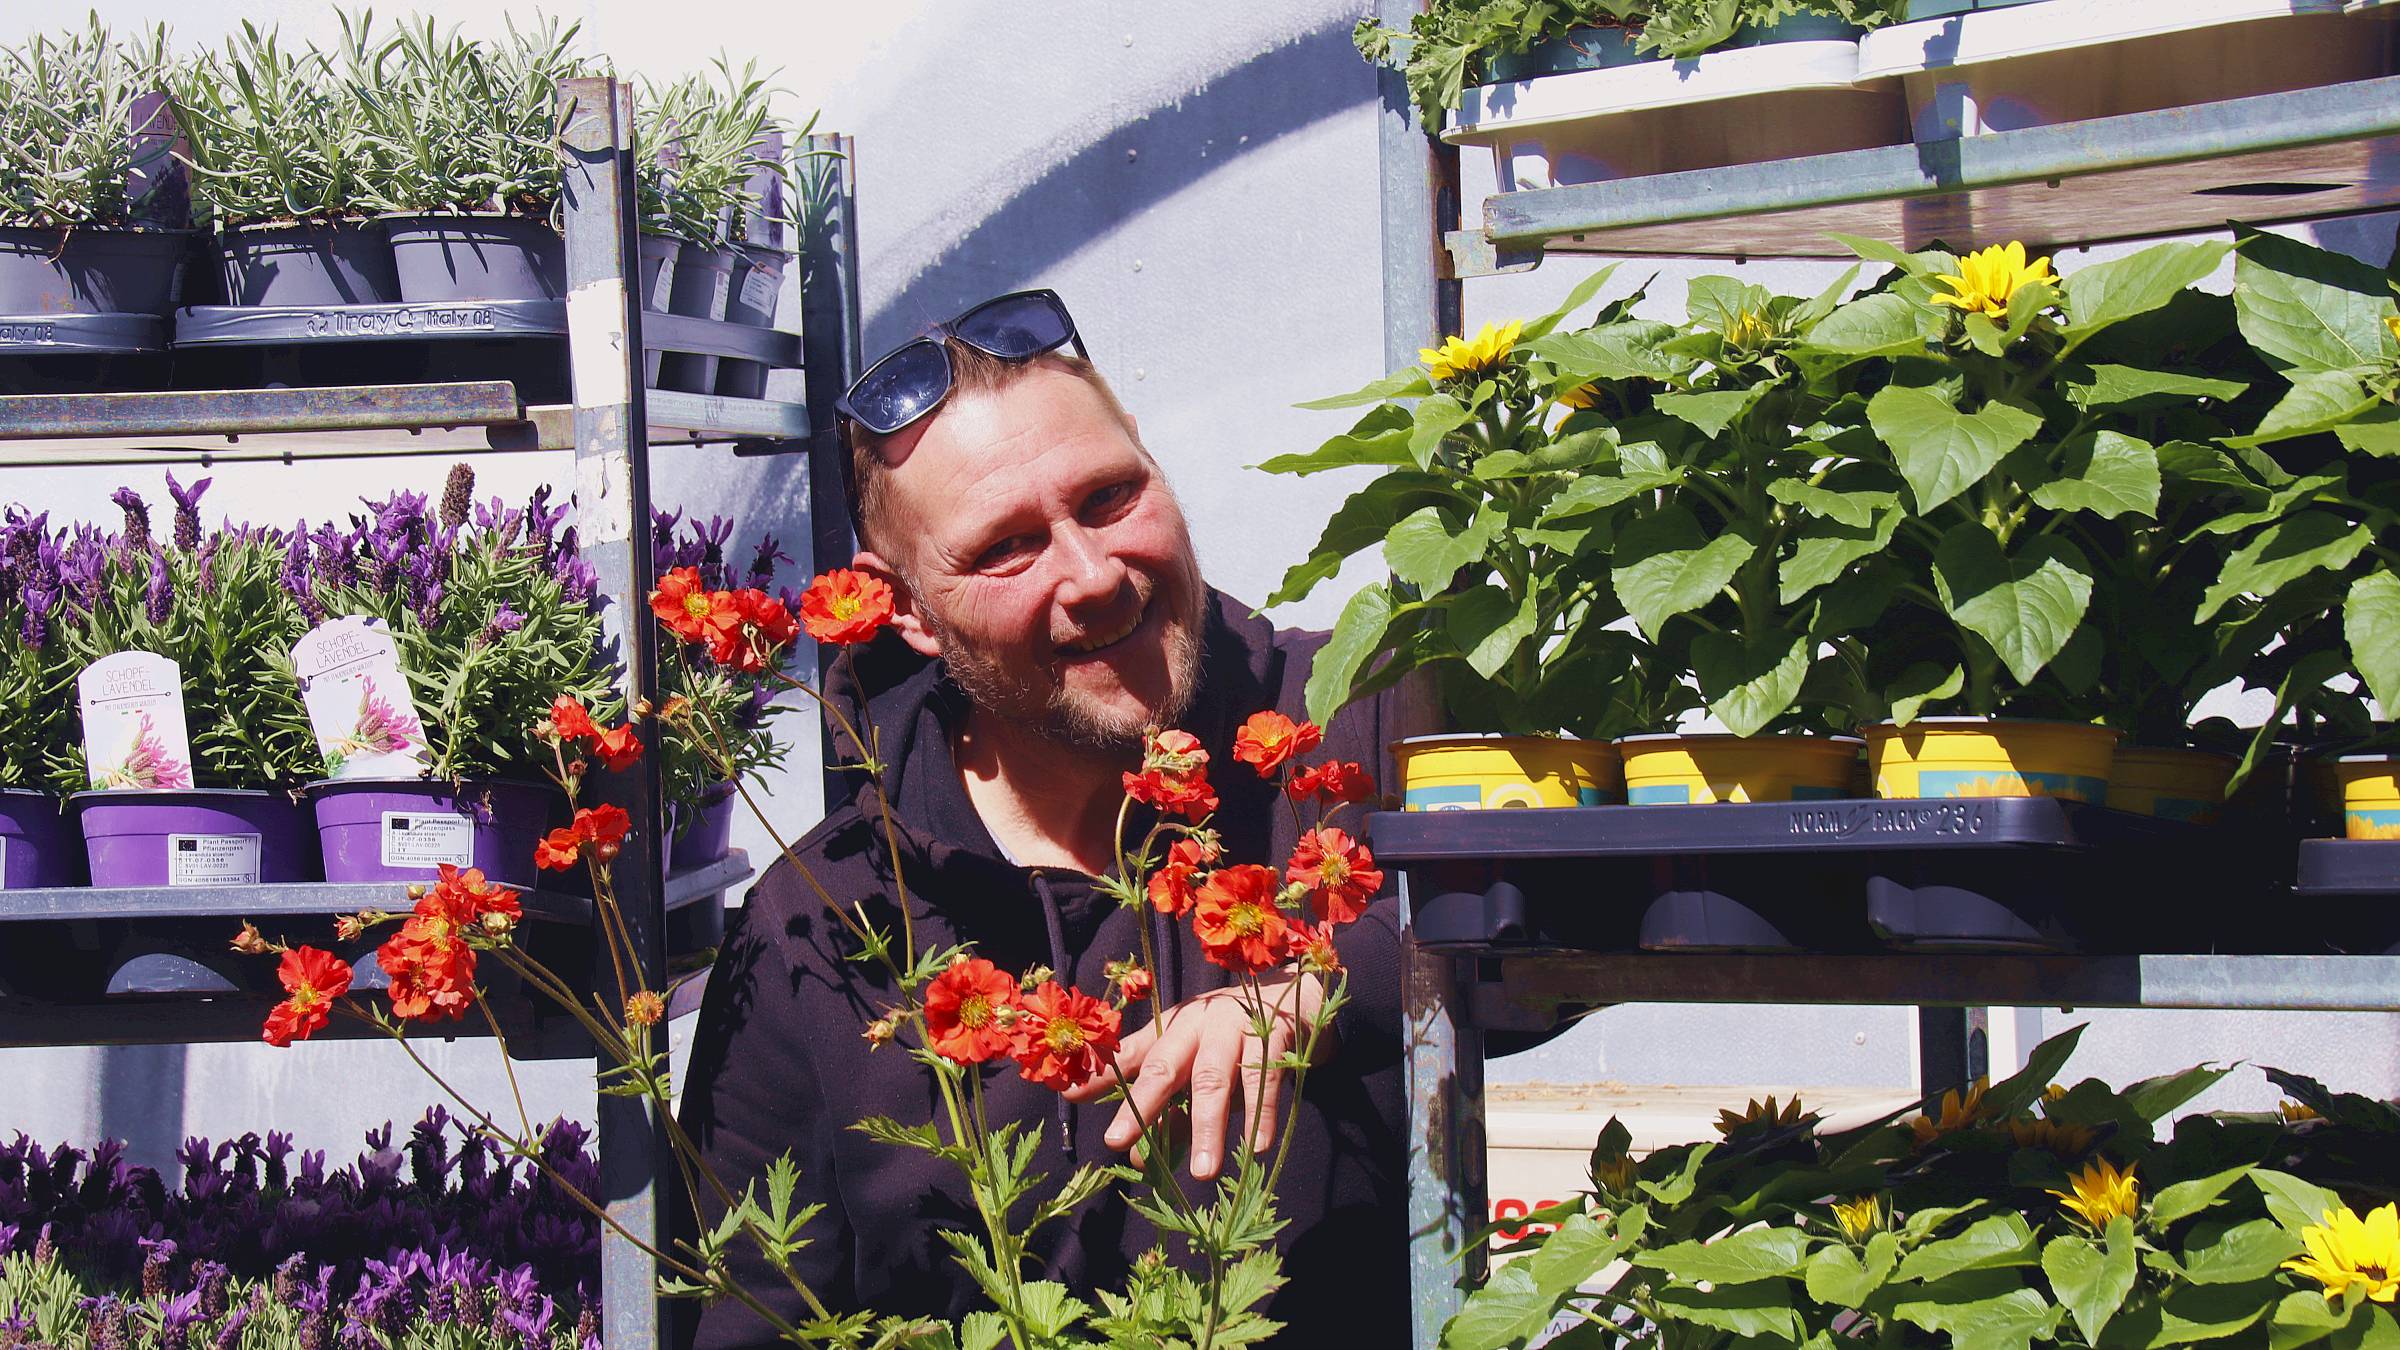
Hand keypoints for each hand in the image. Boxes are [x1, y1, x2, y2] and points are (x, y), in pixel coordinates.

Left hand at [1062, 972, 1334, 1179]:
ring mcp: (1235, 1028)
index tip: (1069, 1095)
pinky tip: (1257, 1147)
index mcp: (1173, 1028)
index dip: (1102, 1074)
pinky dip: (1261, 1114)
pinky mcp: (1274, 1036)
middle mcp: (1197, 1024)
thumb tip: (1139, 1161)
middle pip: (1165, 1066)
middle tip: (1121, 1143)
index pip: (1132, 1054)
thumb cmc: (1236, 1039)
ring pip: (1214, 1079)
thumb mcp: (1198, 1065)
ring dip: (1207, 1126)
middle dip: (1143, 1105)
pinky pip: (1265, 1079)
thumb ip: (1170, 1109)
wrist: (1298, 996)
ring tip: (1201, 1173)